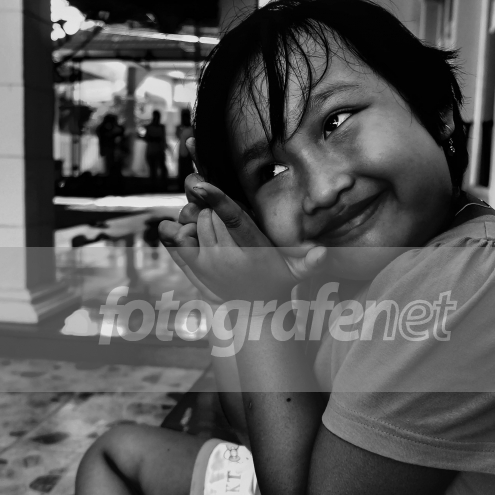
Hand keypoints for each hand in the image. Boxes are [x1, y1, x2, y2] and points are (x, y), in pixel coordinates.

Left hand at [159, 181, 325, 301]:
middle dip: (205, 203)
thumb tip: (323, 253)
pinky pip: (173, 242)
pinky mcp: (190, 268)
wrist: (251, 310)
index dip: (216, 199)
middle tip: (209, 199)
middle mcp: (224, 258)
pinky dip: (171, 231)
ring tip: (202, 219)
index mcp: (250, 251)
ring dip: (191, 216)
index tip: (199, 183)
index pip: (231, 220)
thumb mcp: (296, 273)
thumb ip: (310, 262)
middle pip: (206, 216)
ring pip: (189, 225)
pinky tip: (175, 226)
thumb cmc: (276, 281)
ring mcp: (204, 264)